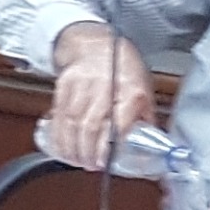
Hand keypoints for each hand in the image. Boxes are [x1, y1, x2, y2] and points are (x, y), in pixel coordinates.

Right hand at [44, 35, 154, 168]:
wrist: (96, 44)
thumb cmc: (123, 67)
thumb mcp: (145, 90)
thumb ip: (144, 117)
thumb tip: (151, 145)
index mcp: (129, 90)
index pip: (116, 122)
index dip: (106, 145)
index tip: (104, 161)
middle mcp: (104, 87)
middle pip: (89, 125)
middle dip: (86, 151)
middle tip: (89, 165)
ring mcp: (81, 86)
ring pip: (71, 122)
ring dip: (71, 146)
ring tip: (75, 160)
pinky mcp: (63, 85)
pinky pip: (58, 115)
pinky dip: (57, 134)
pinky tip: (60, 146)